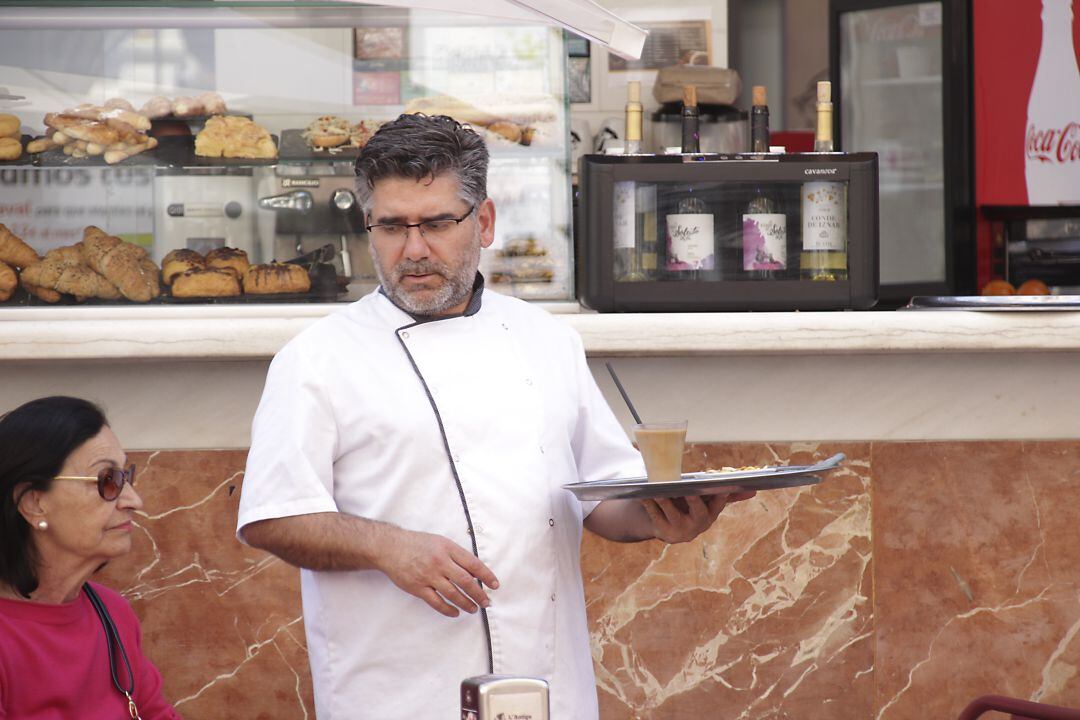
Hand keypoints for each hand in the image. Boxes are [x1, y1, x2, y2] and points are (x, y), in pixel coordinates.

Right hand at [373, 528, 499, 617]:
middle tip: (487, 602)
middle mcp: (440, 562)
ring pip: (453, 594)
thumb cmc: (417, 543)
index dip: (486, 576)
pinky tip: (456, 612)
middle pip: (465, 582)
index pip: (473, 564)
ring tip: (474, 609)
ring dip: (466, 603)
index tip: (495, 585)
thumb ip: (456, 555)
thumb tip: (473, 571)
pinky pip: (436, 602)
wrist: (390, 547)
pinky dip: (448, 609)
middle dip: (479, 594)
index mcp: (448, 549)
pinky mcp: (418, 588)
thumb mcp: (440, 542)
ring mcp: (428, 576)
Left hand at [641, 491, 755, 543]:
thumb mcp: (704, 500)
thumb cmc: (685, 506)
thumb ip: (725, 495)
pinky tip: (645, 496)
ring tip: (659, 489)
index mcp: (710, 514)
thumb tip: (753, 490)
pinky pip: (657, 517)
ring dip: (666, 500)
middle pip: (698, 510)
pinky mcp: (665, 534)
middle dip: (693, 499)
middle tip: (688, 488)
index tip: (722, 486)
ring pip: (674, 513)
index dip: (721, 495)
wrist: (661, 524)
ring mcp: (682, 531)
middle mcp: (699, 525)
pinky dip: (651, 506)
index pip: (719, 502)